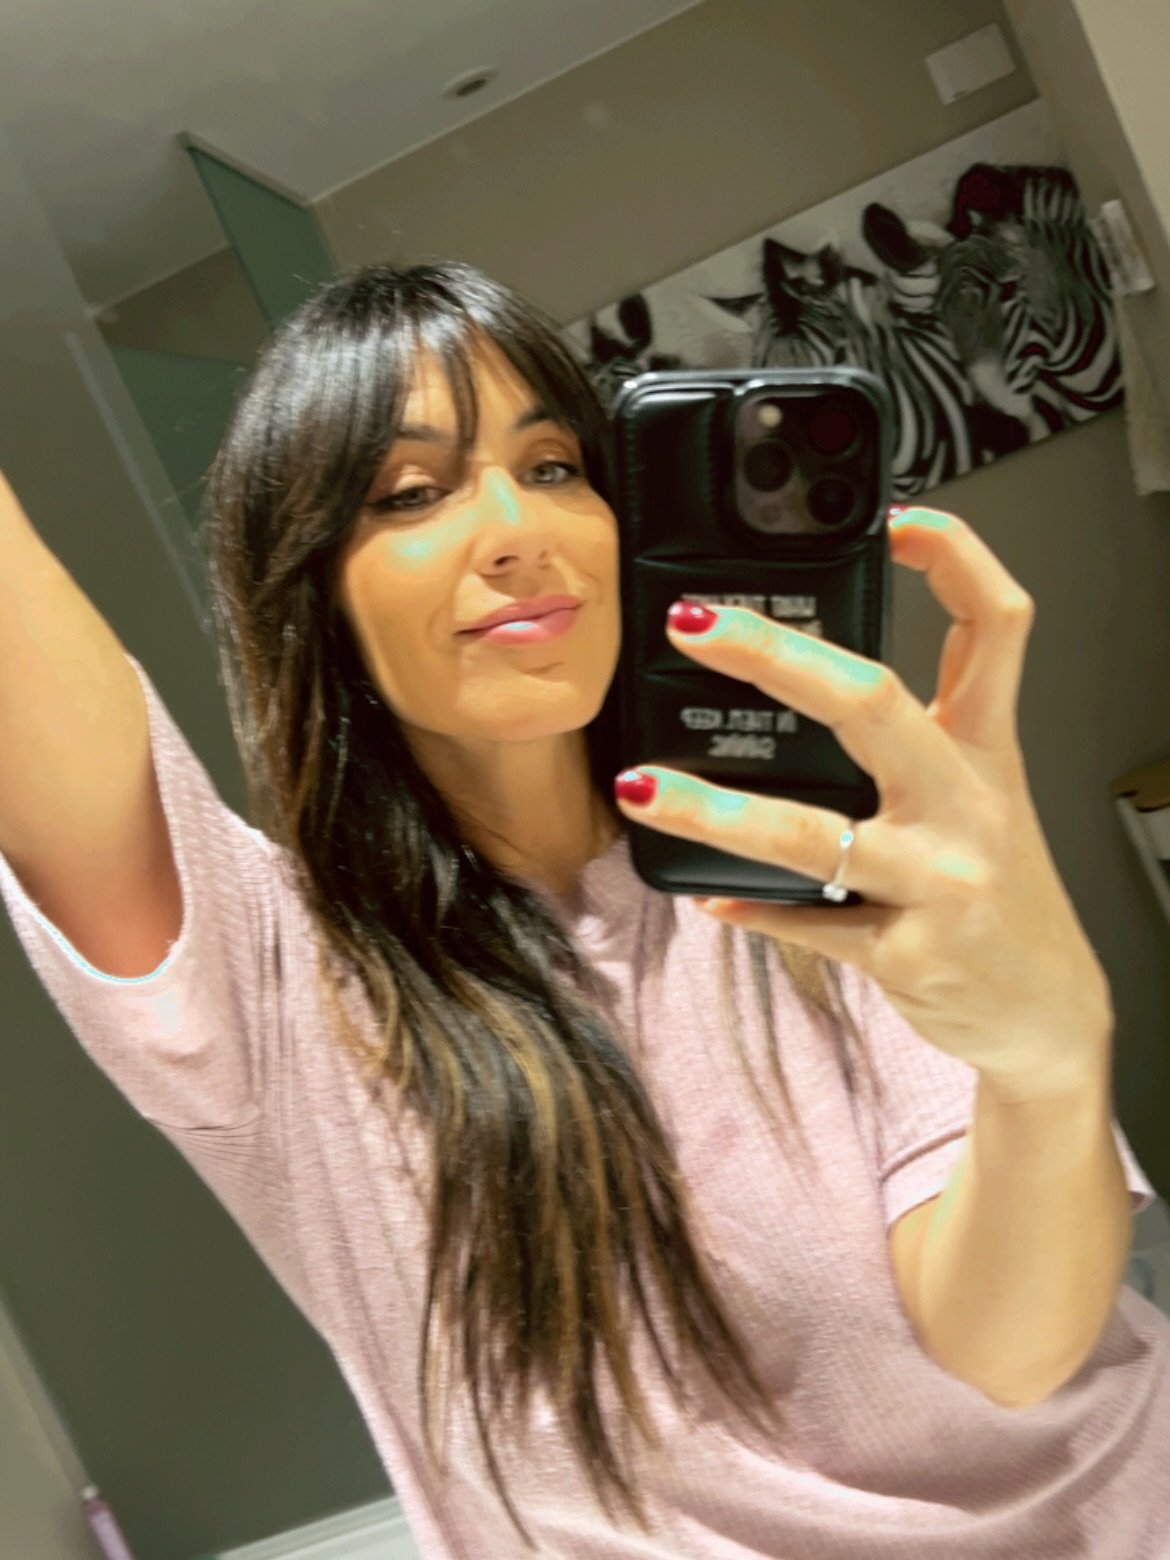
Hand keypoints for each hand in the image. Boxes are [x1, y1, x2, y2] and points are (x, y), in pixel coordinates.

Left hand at [612, 506, 1113, 1099]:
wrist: (1042, 1011)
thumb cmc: (997, 892)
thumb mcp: (980, 797)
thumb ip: (917, 733)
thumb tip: (811, 667)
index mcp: (984, 751)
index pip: (996, 628)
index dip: (958, 560)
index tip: (897, 520)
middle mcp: (965, 805)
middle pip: (877, 704)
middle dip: (778, 658)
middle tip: (694, 627)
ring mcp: (938, 882)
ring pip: (816, 835)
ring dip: (717, 812)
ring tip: (643, 786)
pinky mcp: (907, 953)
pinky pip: (807, 926)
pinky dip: (749, 908)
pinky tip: (706, 896)